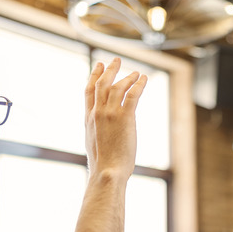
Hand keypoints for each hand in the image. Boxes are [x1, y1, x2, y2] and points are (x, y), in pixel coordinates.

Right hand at [83, 57, 147, 177]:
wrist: (107, 171)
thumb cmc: (104, 164)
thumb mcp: (95, 144)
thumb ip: (98, 132)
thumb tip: (103, 133)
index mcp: (88, 119)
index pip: (89, 91)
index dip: (94, 76)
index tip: (99, 65)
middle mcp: (97, 113)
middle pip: (102, 84)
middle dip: (109, 70)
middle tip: (116, 60)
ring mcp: (110, 114)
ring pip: (117, 87)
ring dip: (127, 77)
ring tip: (136, 73)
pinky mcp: (124, 118)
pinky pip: (132, 94)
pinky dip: (138, 84)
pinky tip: (144, 79)